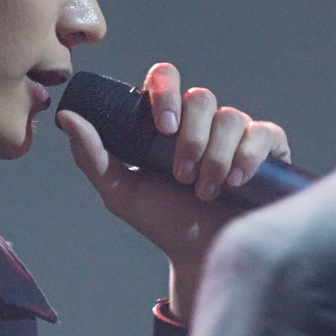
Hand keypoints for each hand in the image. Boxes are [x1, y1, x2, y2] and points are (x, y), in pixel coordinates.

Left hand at [56, 62, 289, 321]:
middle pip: (201, 97)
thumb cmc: (162, 221)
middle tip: (181, 175)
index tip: (163, 128)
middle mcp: (202, 121)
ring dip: (215, 157)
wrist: (201, 256)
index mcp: (167, 121)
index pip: (165, 79)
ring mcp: (236, 134)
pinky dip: (249, 155)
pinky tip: (235, 180)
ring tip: (205, 190)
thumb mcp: (120, 192)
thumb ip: (92, 155)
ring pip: (231, 118)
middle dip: (191, 138)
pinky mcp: (268, 150)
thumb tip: (67, 117)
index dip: (165, 93)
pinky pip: (264, 133)